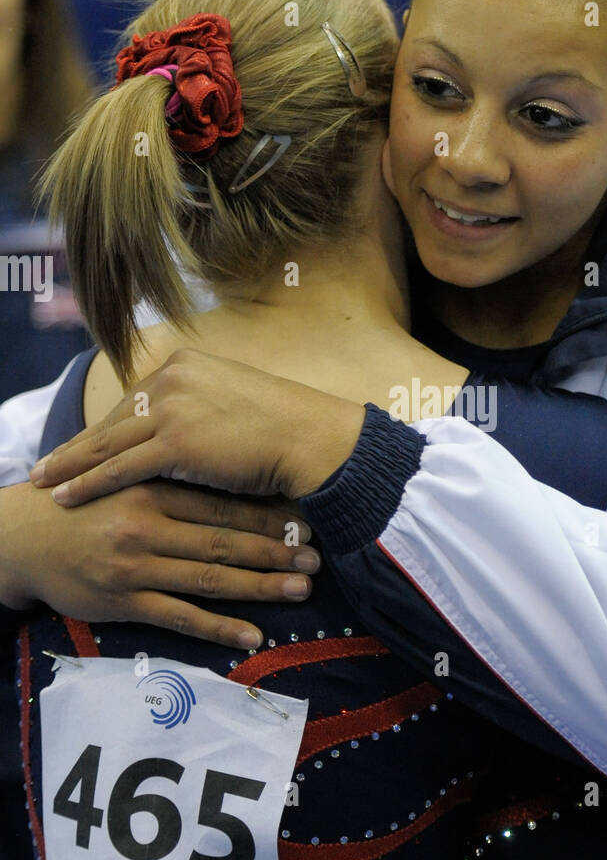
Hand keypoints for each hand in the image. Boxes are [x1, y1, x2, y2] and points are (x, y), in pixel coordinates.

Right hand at [0, 479, 320, 648]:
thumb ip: (170, 473)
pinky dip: (220, 628)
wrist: (22, 537)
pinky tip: (253, 635)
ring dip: (259, 585)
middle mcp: (148, 526)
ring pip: (210, 577)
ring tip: (301, 590)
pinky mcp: (124, 601)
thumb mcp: (123, 475)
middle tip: (317, 556)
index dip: (266, 511)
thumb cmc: (83, 504)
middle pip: (224, 539)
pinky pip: (181, 617)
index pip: (221, 502)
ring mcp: (137, 566)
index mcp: (152, 488)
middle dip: (275, 549)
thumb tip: (229, 467)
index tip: (307, 517)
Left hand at [28, 348, 365, 507]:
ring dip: (70, 465)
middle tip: (46, 464)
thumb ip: (202, 407)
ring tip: (43, 481)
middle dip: (77, 445)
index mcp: (185, 364)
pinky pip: (120, 466)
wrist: (310, 438)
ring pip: (107, 442)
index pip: (132, 400)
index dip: (104, 427)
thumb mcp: (235, 402)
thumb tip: (186, 430)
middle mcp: (172, 377)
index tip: (79, 444)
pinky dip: (89, 482)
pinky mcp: (175, 441)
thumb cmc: (284, 429)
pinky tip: (66, 495)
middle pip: (113, 418)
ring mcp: (171, 407)